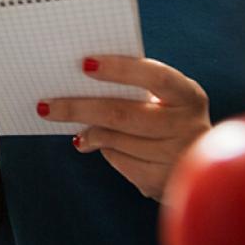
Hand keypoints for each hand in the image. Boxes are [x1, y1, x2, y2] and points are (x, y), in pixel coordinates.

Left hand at [39, 56, 210, 200]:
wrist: (199, 165)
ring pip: (115, 141)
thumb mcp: (167, 100)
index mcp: (189, 96)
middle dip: (79, 108)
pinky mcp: (158, 181)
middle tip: (46, 105)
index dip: (120, 69)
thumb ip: (138, 89)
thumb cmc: (170, 118)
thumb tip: (83, 77)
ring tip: (61, 119)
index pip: (155, 77)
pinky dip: (103, 150)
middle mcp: (187, 127)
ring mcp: (174, 158)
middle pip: (123, 115)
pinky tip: (92, 143)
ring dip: (87, 132)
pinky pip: (119, 162)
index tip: (84, 63)